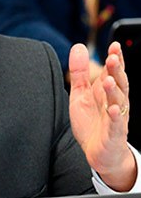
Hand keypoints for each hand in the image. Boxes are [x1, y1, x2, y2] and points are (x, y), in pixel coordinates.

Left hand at [68, 43, 136, 190]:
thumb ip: (80, 72)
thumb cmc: (92, 122)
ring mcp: (116, 118)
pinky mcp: (113, 134)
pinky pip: (116, 124)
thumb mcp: (81, 94)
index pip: (113, 72)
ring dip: (114, 90)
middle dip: (117, 71)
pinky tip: (112, 109)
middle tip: (112, 58)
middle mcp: (115, 102)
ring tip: (107, 80)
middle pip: (119, 84)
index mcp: (107, 92)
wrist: (99, 152)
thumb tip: (78, 47)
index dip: (115, 59)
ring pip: (119, 102)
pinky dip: (115, 116)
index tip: (113, 45)